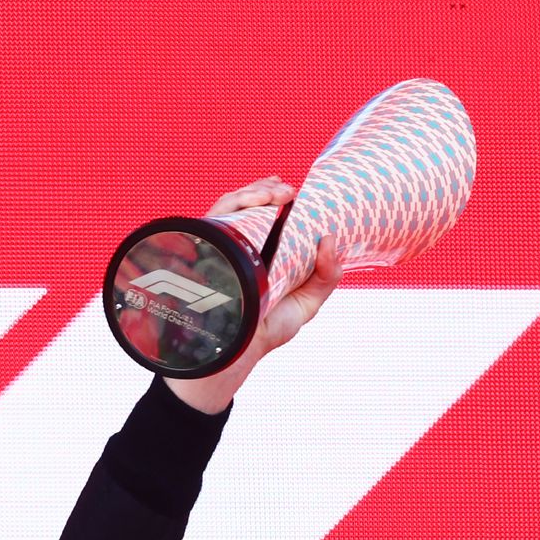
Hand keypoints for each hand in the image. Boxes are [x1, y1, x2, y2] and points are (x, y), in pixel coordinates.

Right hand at [167, 177, 341, 413]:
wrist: (239, 351)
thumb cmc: (268, 329)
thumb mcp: (307, 302)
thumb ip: (326, 275)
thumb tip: (331, 239)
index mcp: (264, 251)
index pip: (268, 213)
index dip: (278, 196)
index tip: (296, 191)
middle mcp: (241, 245)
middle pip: (250, 204)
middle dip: (269, 189)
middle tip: (288, 190)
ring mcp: (223, 246)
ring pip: (233, 204)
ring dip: (255, 191)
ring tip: (278, 192)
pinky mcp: (208, 248)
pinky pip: (218, 215)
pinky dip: (237, 202)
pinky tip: (258, 201)